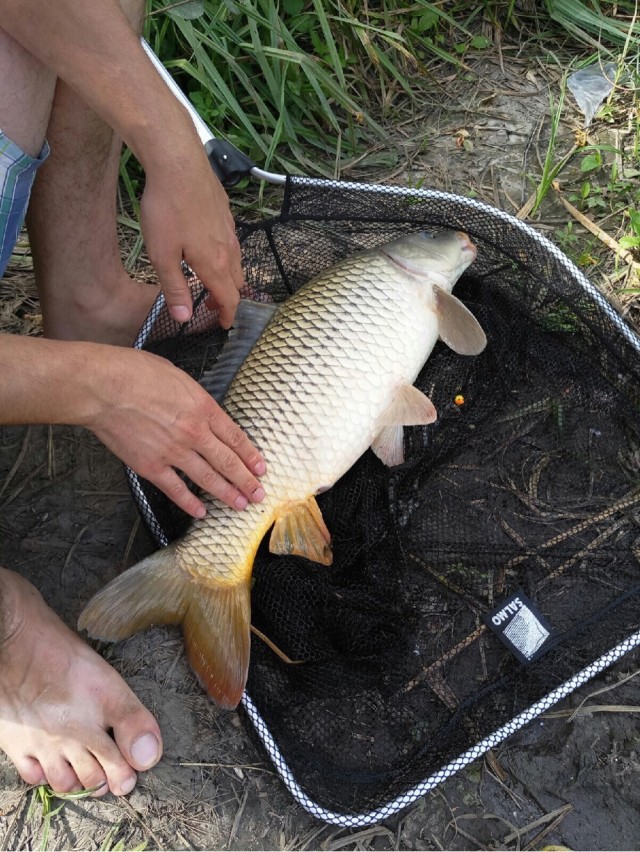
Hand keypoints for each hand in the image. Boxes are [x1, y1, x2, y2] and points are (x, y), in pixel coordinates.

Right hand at [86, 347, 265, 517]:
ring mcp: (173, 452)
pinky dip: (190, 503)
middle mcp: (194, 433)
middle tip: (258, 494)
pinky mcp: (150, 466)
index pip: (235, 437)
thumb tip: (203, 411)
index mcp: (203, 408)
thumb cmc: (135, 373)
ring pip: (208, 479)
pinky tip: (201, 512)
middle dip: (246, 481)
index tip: (261, 468)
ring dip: (227, 494)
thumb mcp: (178, 376)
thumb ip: (195, 398)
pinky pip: (176, 489)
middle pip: (228, 462)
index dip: (251, 456)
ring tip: (240, 505)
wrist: (102, 388)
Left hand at [139, 136, 244, 329]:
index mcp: (215, 264)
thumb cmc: (167, 208)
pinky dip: (225, 256)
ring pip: (237, 263)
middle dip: (227, 298)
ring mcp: (229, 229)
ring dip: (227, 277)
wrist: (177, 162)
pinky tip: (208, 248)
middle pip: (237, 284)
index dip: (227, 316)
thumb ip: (175, 288)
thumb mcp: (162, 255)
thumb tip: (184, 318)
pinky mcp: (225, 212)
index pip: (230, 299)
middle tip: (210, 305)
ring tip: (209, 279)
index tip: (223, 326)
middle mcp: (229, 249)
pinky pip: (232, 243)